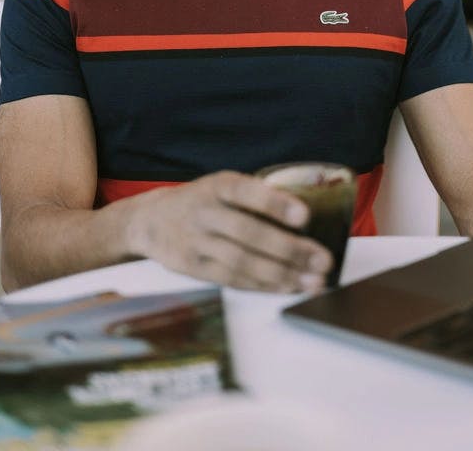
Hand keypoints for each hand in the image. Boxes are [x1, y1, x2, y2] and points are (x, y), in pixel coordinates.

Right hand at [125, 171, 332, 291]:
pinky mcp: (193, 268)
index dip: (275, 203)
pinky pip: (231, 278)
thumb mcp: (221, 186)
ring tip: (312, 281)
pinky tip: (286, 286)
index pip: (246, 191)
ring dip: (282, 274)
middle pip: (249, 233)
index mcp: (217, 185)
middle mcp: (205, 212)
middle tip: (323, 259)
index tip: (304, 215)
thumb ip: (253, 196)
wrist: (150, 220)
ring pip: (242, 261)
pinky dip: (261, 285)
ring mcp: (197, 242)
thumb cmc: (201, 201)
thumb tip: (306, 215)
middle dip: (290, 249)